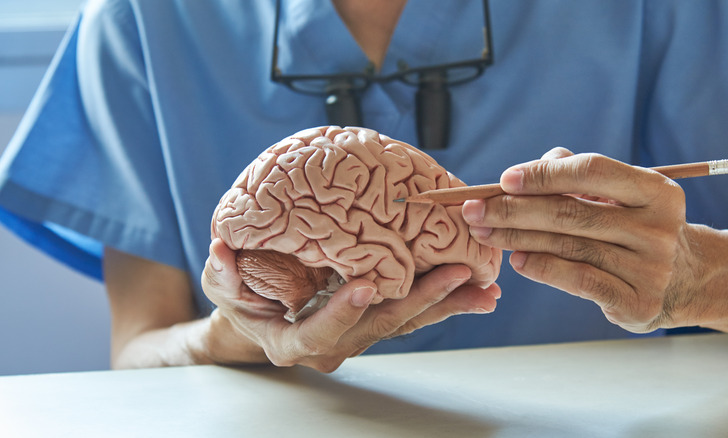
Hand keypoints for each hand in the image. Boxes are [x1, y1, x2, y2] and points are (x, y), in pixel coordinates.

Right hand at [202, 238, 499, 371]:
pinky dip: (442, 301)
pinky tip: (475, 291)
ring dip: (445, 306)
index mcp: (296, 341)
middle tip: (456, 278)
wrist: (259, 317)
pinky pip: (410, 313)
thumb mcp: (223, 286)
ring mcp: (358, 334)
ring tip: (484, 291)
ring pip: (405, 323)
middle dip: (420, 303)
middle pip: (380, 327)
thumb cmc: (240, 302)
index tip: (364, 287)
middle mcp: (334, 344)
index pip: (321, 331)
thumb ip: (223, 271)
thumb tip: (221, 248)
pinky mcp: (374, 319)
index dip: (342, 312)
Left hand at [462, 148, 698, 332]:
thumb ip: (577, 173)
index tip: (504, 179)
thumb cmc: (635, 226)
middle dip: (514, 210)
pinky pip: (579, 280)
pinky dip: (543, 268)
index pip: (591, 171)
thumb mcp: (622, 194)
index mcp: (656, 190)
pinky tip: (518, 261)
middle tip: (475, 210)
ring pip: (569, 247)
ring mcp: (650, 268)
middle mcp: (657, 227)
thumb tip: (530, 168)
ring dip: (518, 238)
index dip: (544, 174)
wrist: (685, 281)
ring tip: (485, 233)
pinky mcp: (637, 302)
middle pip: (571, 212)